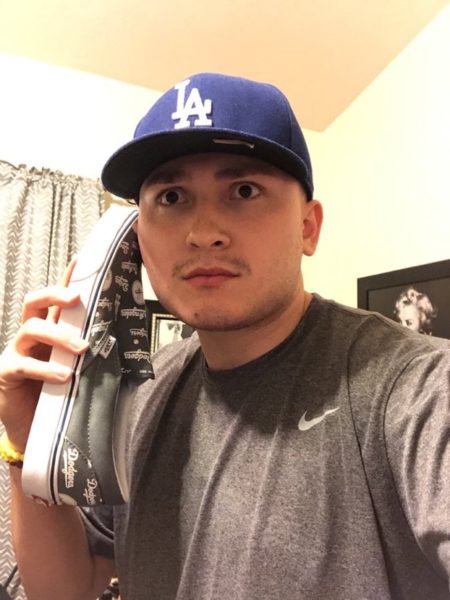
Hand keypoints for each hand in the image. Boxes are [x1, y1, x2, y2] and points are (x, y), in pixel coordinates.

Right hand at [0, 260, 87, 450]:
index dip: (65, 279)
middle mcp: (30, 335)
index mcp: (48, 329)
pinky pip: (24, 364)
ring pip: (31, 328)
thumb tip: (118, 334)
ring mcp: (16, 351)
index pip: (54, 299)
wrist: (34, 427)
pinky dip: (46, 369)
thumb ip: (86, 348)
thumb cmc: (57, 392)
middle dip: (55, 294)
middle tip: (77, 299)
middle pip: (34, 302)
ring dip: (59, 335)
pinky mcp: (7, 372)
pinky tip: (65, 376)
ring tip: (82, 349)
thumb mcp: (75, 365)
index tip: (81, 262)